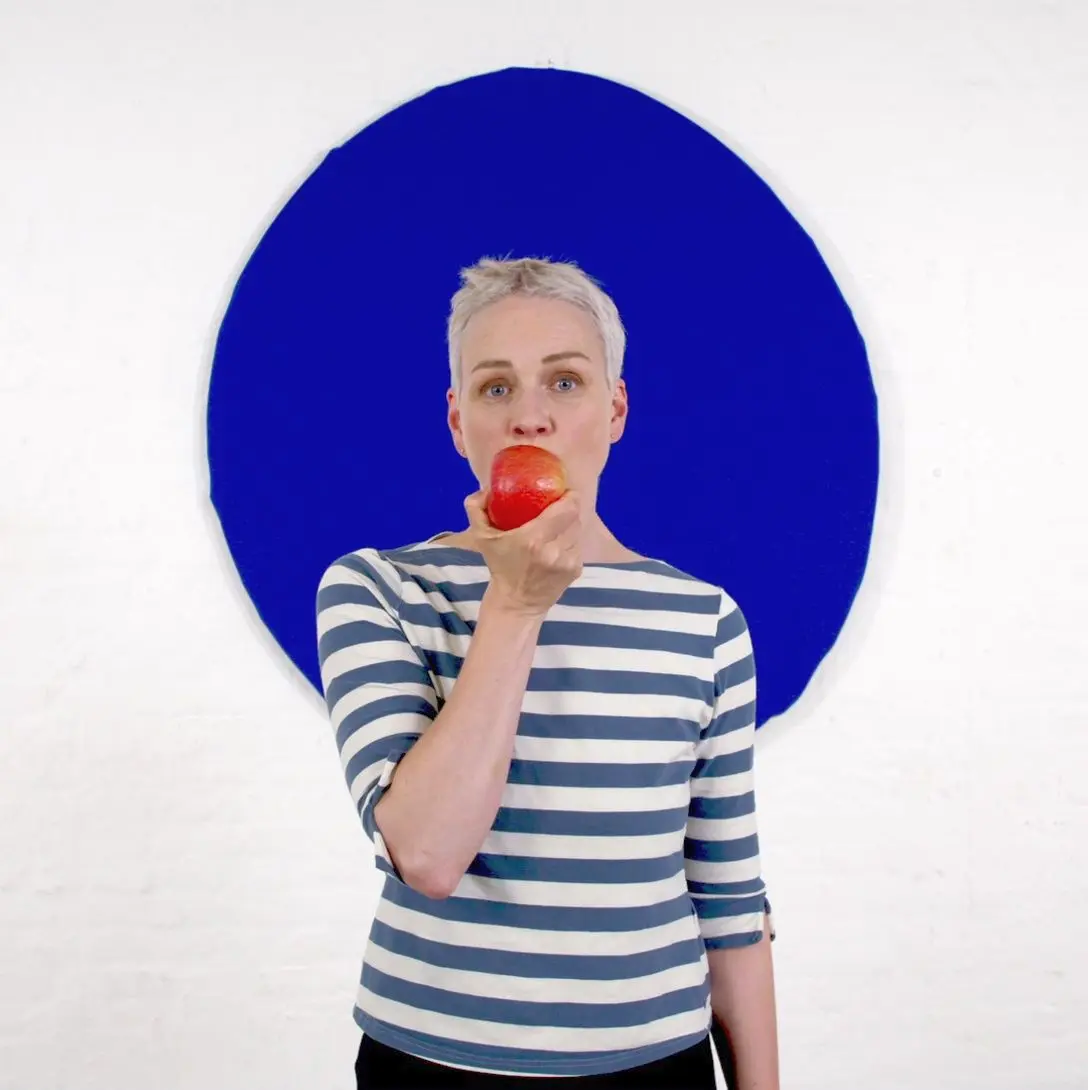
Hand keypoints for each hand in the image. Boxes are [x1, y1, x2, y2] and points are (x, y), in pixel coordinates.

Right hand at [463, 487, 583, 616]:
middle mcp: (554, 550)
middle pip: (575, 516)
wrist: (516, 604)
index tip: (560, 492)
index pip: (568, 508)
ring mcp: (568, 561)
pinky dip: (569, 543)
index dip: (568, 496)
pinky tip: (556, 547)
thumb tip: (485, 490)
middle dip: (567, 509)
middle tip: (555, 508)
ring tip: (554, 529)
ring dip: (568, 527)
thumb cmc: (500, 567)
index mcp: (533, 539)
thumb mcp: (481, 538)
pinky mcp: (576, 570)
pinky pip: (578, 546)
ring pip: (578, 531)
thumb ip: (476, 509)